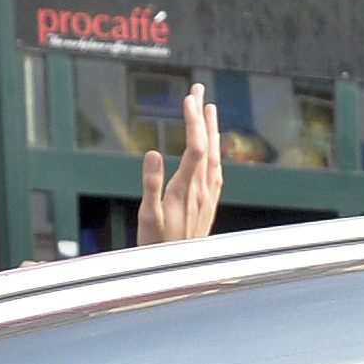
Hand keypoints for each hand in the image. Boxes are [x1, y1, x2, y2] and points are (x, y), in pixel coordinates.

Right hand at [139, 84, 222, 245]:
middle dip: (203, 116)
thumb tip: (153, 153)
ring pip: (214, 157)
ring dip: (211, 130)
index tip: (189, 98)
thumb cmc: (158, 247)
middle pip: (207, 146)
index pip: (195, 147)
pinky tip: (212, 148)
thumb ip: (151, 185)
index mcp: (187, 189)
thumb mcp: (147, 217)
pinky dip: (213, 152)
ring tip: (208, 108)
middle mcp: (203, 191)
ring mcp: (208, 198)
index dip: (193, 121)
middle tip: (199, 89)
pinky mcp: (208, 205)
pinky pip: (215, 171)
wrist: (179, 273)